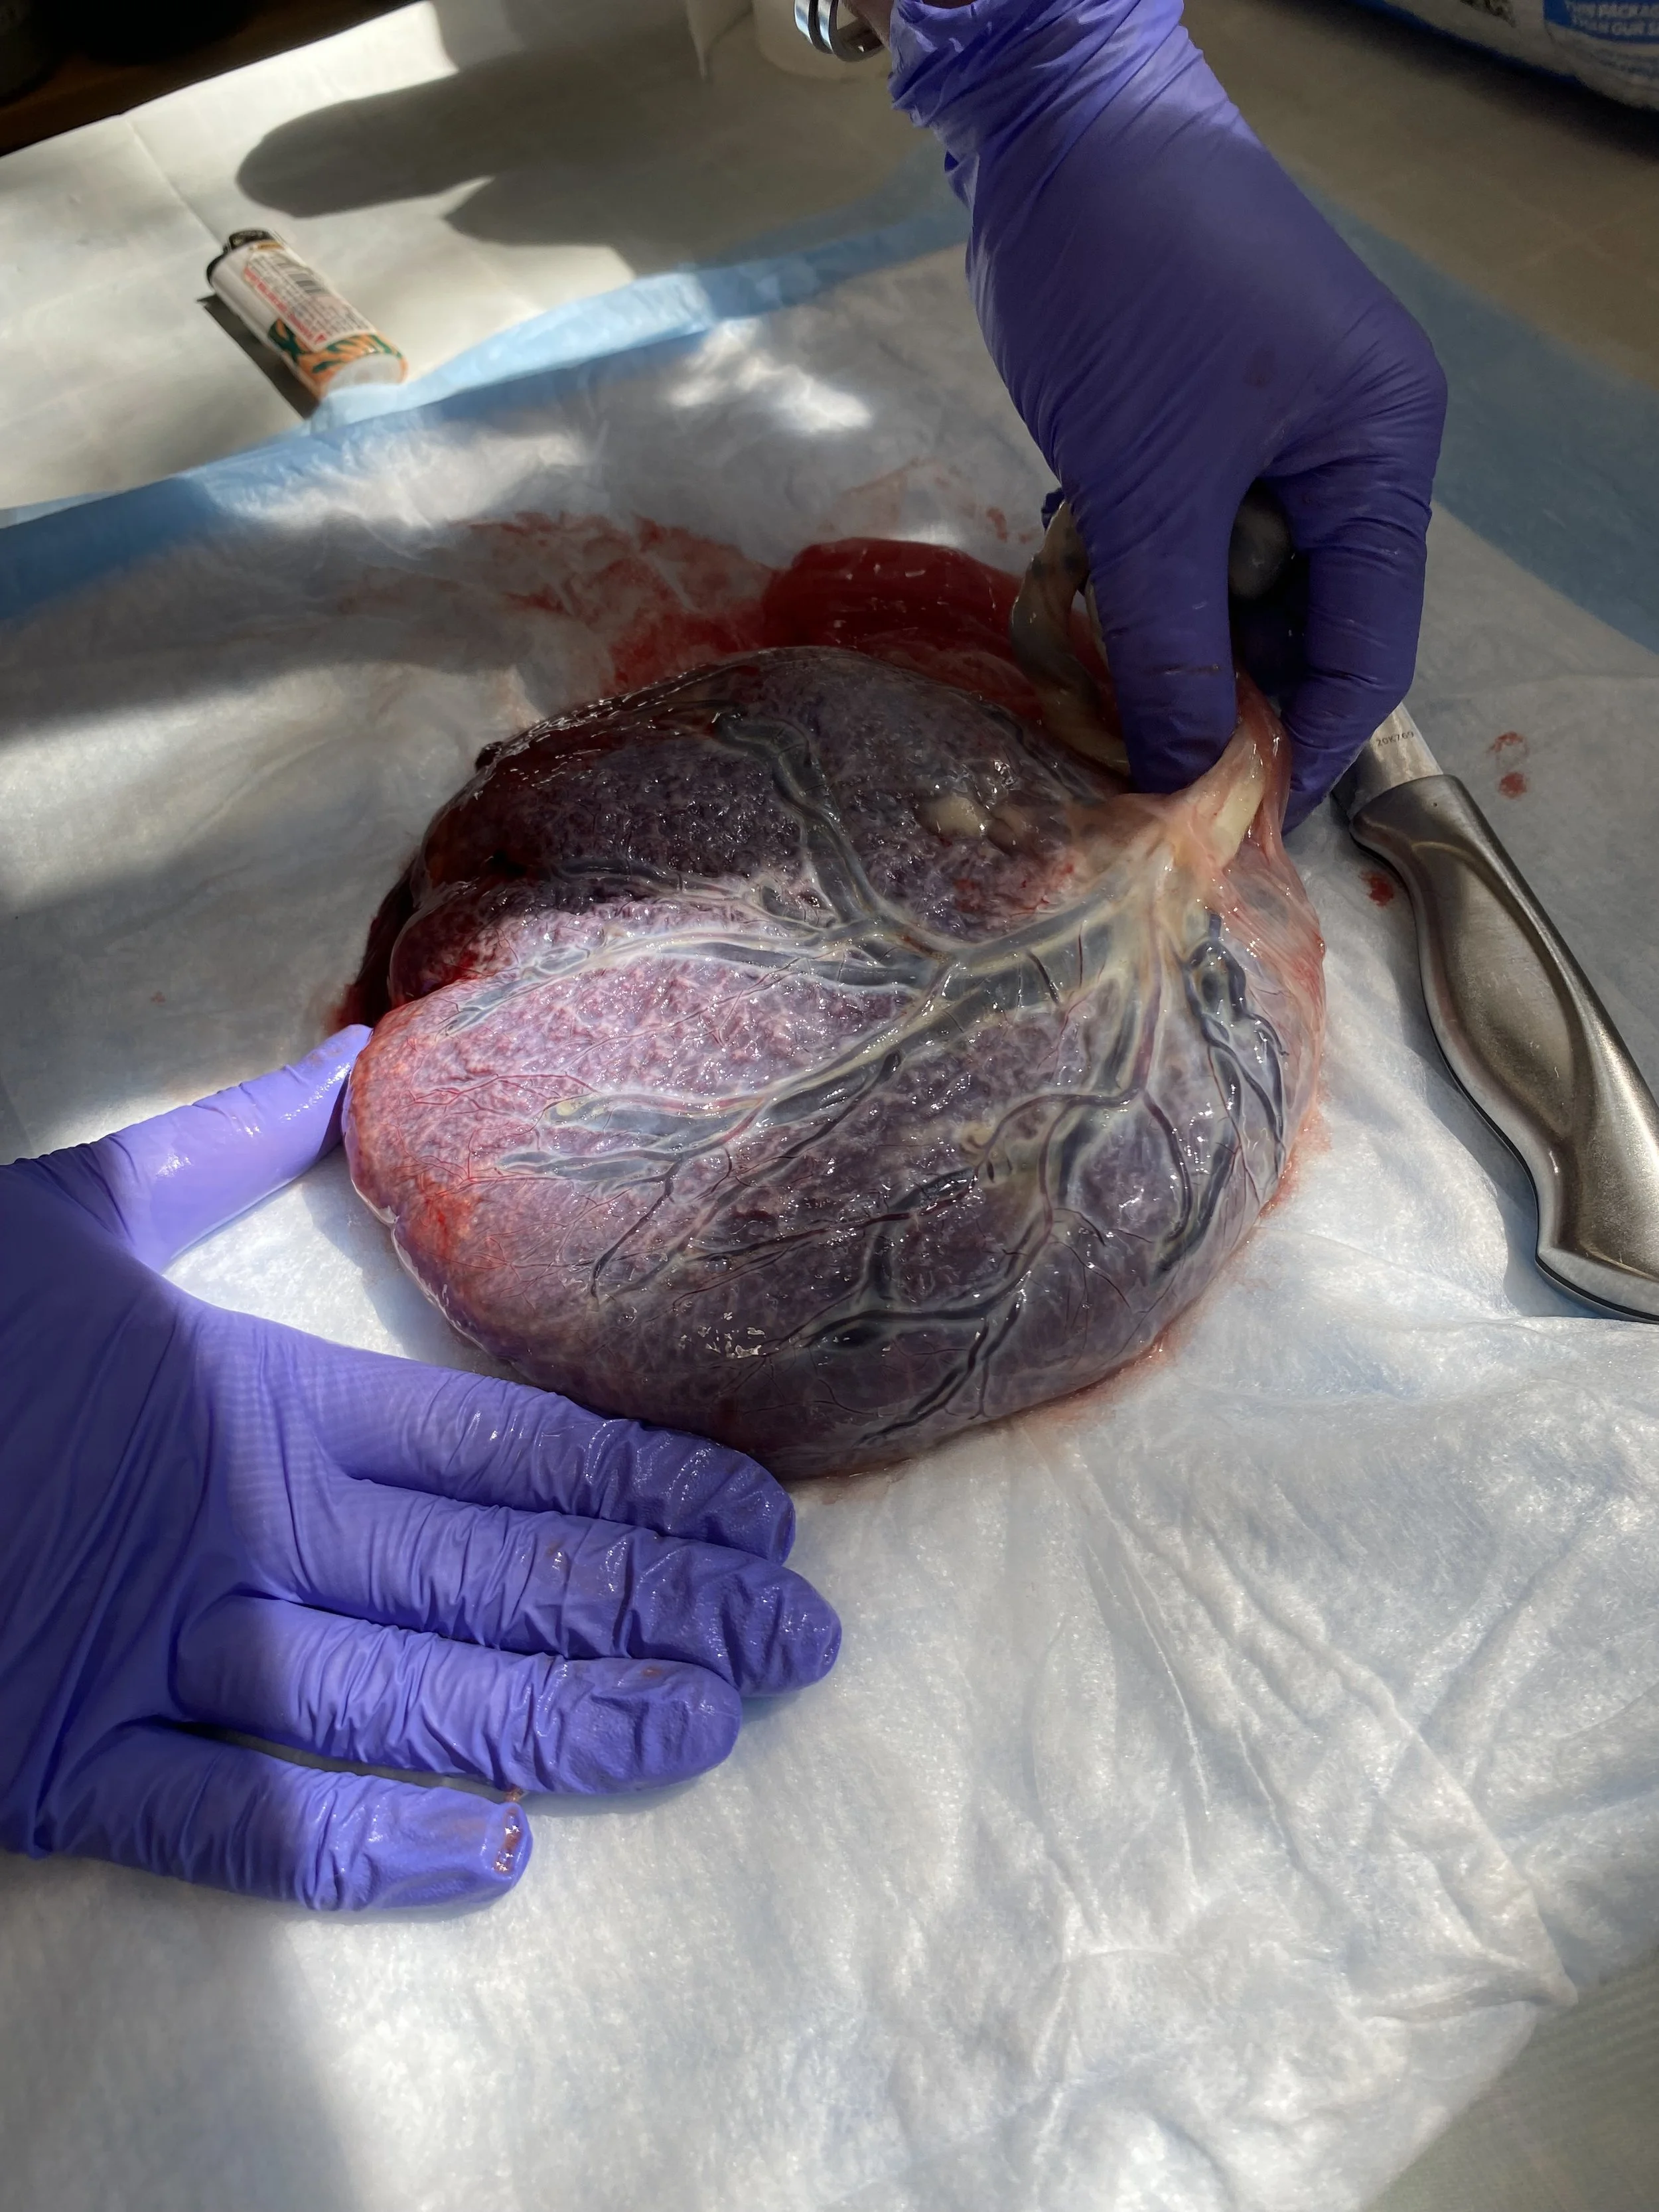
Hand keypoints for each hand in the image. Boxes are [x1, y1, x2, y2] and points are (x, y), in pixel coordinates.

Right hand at [0, 1035, 839, 1907]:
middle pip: (498, 1577)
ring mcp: (157, 1650)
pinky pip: (235, 1823)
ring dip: (575, 1719)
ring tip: (713, 1729)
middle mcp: (242, 1522)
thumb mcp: (71, 1209)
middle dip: (664, 1612)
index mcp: (260, 1391)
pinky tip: (498, 1858)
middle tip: (804, 1646)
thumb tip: (346, 1057)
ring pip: (410, 1698)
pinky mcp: (59, 1759)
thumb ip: (223, 1146)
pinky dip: (363, 1849)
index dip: (649, 1493)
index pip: (510, 1450)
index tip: (766, 1525)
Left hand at [889, 0, 1446, 824]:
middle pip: (1301, 629)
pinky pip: (1183, 542)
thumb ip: (1172, 643)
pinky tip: (1083, 611)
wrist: (1052, 126)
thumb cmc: (1123, 288)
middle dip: (1224, 701)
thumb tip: (1186, 777)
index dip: (1303, 749)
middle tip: (1138, 771)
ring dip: (1168, 646)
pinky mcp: (1198, 427)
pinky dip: (1137, 585)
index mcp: (1380, 454)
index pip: (1368, 649)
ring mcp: (1271, 438)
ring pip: (1231, 592)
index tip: (1228, 826)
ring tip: (1097, 694)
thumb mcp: (1147, 487)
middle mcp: (1346, 453)